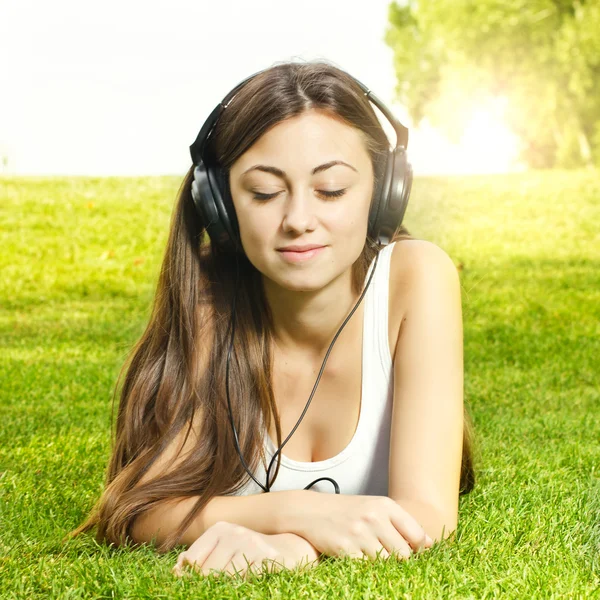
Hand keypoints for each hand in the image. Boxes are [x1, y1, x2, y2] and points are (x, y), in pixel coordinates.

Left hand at [172, 521, 318, 579]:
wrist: (293, 549)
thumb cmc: (253, 554)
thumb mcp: (226, 549)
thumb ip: (202, 557)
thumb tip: (177, 569)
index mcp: (219, 529)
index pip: (191, 561)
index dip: (189, 580)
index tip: (189, 589)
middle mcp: (233, 532)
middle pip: (206, 573)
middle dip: (206, 587)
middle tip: (217, 588)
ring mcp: (250, 544)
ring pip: (223, 578)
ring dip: (224, 588)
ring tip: (236, 584)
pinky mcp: (265, 558)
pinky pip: (243, 581)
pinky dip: (240, 587)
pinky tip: (248, 584)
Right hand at [292, 493, 433, 561]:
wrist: (310, 511)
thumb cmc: (347, 511)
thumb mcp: (374, 508)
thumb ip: (400, 523)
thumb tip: (430, 544)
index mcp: (385, 506)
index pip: (417, 535)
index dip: (420, 551)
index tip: (416, 556)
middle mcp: (374, 517)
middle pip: (404, 554)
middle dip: (400, 561)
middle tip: (389, 559)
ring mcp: (359, 533)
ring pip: (387, 563)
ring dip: (382, 566)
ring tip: (372, 558)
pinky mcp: (345, 549)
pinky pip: (366, 569)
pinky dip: (365, 569)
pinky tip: (358, 560)